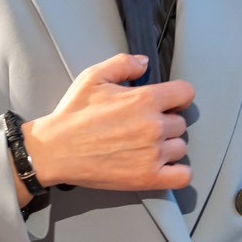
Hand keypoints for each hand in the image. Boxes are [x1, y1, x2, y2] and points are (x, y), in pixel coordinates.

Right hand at [19, 53, 194, 194]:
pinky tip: (162, 166)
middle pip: (181, 122)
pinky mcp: (149, 178)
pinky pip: (182, 176)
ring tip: (146, 147)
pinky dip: (177, 172)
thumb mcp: (93, 77)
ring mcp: (154, 154)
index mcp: (145, 99)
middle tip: (144, 126)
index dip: (177, 96)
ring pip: (180, 147)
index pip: (186, 93)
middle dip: (165, 122)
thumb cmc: (73, 114)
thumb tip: (145, 63)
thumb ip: (123, 64)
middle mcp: (154, 126)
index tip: (167, 102)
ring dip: (168, 146)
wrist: (56, 150)